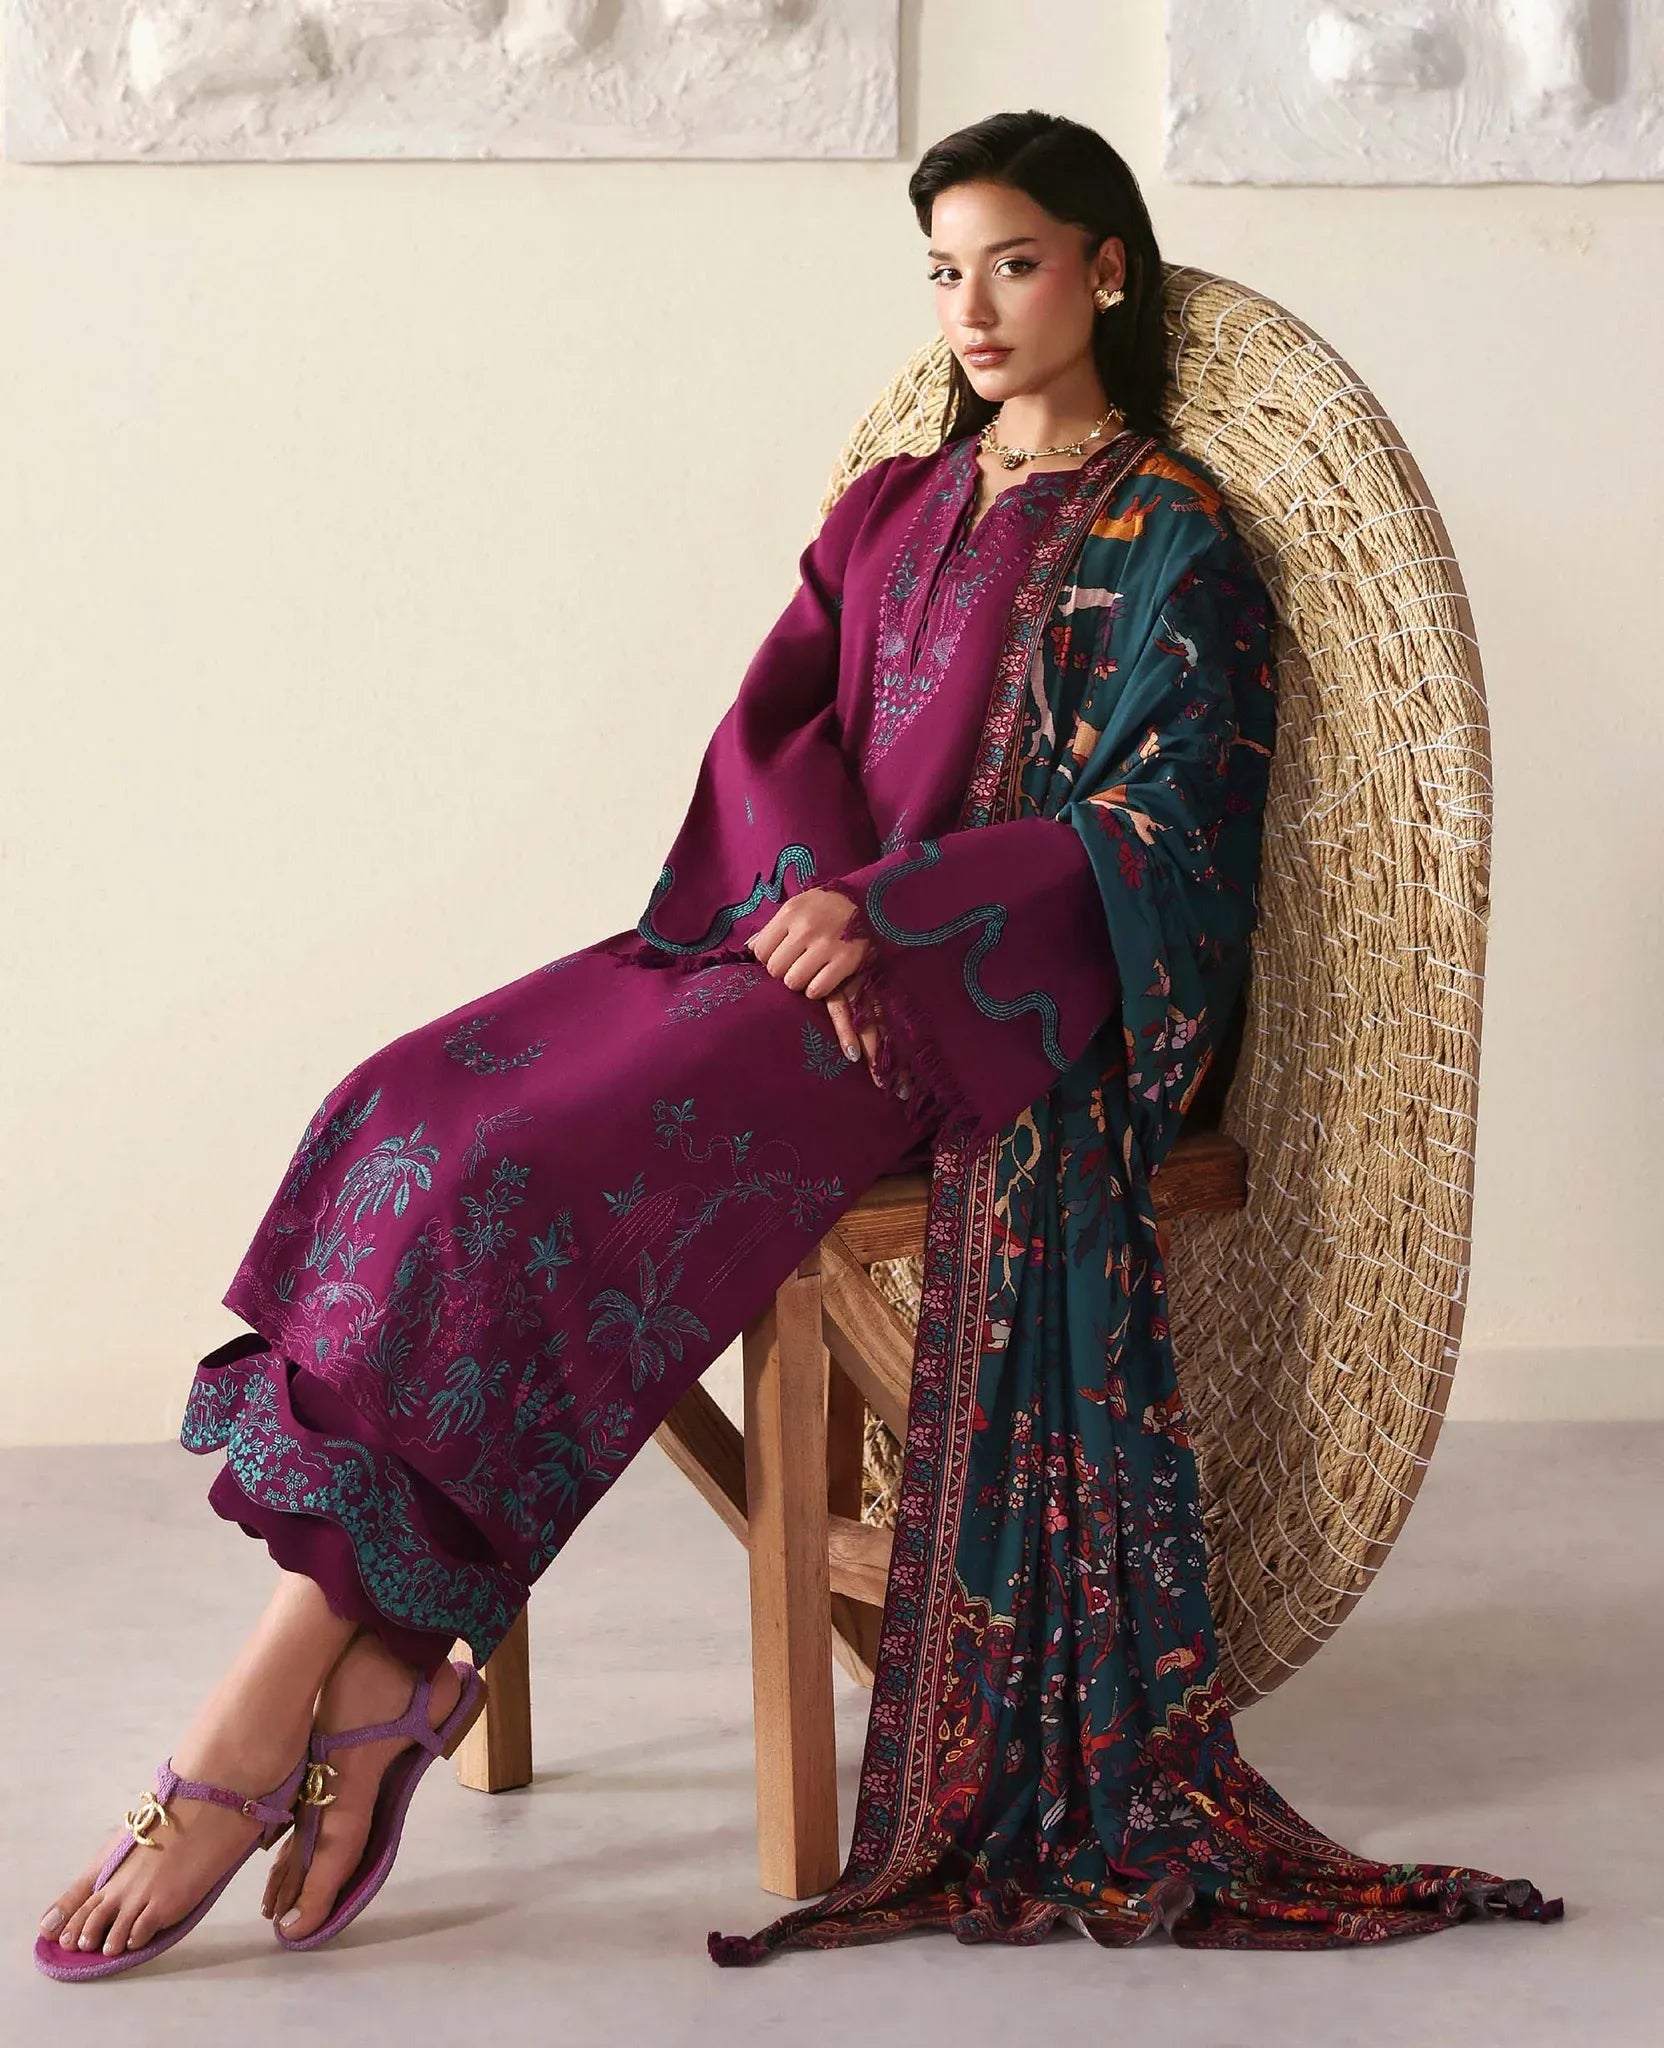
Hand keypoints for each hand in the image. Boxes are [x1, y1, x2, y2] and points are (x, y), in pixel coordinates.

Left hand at [746, 888, 896, 1090]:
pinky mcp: (847, 961)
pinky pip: (817, 990)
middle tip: (797, 965)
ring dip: (800, 983)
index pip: (760, 950)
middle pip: (775, 969)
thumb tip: (749, 947)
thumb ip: (775, 926)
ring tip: (810, 973)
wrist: (874, 901)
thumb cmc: (830, 906)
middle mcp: (806, 928)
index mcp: (791, 913)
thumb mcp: (800, 905)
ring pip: (793, 982)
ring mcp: (827, 945)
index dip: (769, 957)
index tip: (782, 955)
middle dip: (783, 972)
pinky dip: (817, 990)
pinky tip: (823, 979)